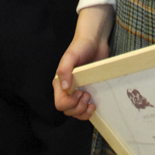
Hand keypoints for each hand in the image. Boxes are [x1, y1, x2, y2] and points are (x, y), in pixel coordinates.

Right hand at [53, 5, 113, 119]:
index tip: (81, 92)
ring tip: (92, 102)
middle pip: (68, 111)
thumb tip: (65, 87)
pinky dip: (89, 112)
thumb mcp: (71, 56)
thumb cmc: (81, 46)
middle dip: (78, 108)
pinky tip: (95, 105)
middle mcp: (67, 90)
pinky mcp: (88, 91)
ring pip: (76, 113)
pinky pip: (85, 109)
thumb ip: (65, 70)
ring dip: (83, 112)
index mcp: (60, 83)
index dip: (70, 103)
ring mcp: (78, 91)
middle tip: (88, 95)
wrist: (95, 41)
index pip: (60, 103)